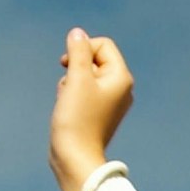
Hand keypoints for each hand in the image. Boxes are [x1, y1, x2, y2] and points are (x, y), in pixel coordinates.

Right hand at [49, 29, 133, 190]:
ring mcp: (110, 101)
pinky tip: (67, 109)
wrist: (74, 157)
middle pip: (93, 59)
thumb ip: (78, 52)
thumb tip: (77, 33)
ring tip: (69, 102)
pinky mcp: (98, 112)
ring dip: (71, 82)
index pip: (103, 45)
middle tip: (71, 88)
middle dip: (75, 68)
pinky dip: (71, 94)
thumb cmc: (77, 119)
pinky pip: (82, 91)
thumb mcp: (76, 78)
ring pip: (84, 75)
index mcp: (122, 78)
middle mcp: (121, 89)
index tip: (68, 64)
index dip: (83, 49)